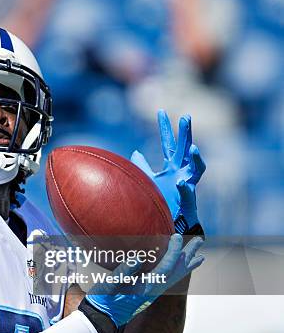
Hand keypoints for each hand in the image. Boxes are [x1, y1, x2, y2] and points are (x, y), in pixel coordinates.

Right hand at [84, 234, 203, 327]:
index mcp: (145, 288)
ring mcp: (151, 293)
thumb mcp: (108, 285)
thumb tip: (137, 258)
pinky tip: (177, 268)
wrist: (100, 320)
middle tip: (200, 241)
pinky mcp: (146, 293)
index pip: (165, 268)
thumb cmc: (101, 302)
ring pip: (174, 277)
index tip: (177, 237)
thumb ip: (123, 272)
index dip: (173, 252)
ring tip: (198, 256)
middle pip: (176, 272)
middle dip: (188, 256)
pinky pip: (168, 280)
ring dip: (186, 265)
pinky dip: (177, 272)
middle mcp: (152, 291)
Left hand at [131, 110, 205, 228]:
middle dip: (186, 133)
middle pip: (185, 149)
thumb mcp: (149, 179)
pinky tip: (179, 182)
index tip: (160, 111)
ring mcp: (187, 184)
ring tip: (193, 148)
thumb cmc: (163, 200)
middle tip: (186, 117)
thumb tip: (135, 151)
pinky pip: (187, 191)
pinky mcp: (189, 199)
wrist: (171, 222)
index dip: (165, 127)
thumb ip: (143, 166)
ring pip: (197, 168)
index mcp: (171, 165)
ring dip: (195, 158)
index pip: (168, 142)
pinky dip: (183, 187)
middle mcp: (182, 171)